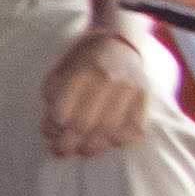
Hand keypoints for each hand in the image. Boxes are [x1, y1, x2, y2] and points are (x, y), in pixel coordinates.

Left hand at [37, 26, 157, 158]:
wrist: (118, 44)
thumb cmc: (83, 61)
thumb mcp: (60, 72)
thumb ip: (53, 98)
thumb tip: (52, 131)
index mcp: (81, 72)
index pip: (62, 112)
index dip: (52, 130)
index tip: (49, 135)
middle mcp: (107, 80)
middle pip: (84, 125)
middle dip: (69, 145)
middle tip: (62, 152)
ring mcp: (129, 89)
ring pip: (109, 132)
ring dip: (93, 148)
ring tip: (83, 151)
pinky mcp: (144, 98)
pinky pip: (134, 130)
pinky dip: (119, 142)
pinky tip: (108, 142)